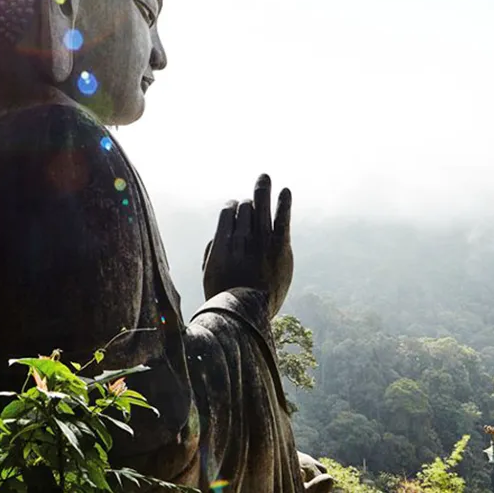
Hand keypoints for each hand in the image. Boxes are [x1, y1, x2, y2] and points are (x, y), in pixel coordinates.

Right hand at [201, 173, 292, 315]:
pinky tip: (286, 191)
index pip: (227, 212)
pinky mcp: (280, 247)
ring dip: (262, 190)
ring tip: (264, 177)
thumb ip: (211, 251)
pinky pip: (282, 219)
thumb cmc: (225, 298)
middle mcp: (241, 237)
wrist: (247, 315)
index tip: (235, 208)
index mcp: (221, 242)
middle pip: (244, 208)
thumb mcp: (208, 274)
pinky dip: (284, 203)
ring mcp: (261, 241)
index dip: (231, 206)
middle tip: (250, 203)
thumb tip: (218, 235)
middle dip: (247, 203)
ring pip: (261, 207)